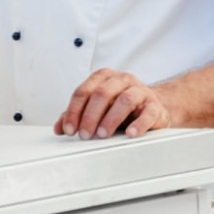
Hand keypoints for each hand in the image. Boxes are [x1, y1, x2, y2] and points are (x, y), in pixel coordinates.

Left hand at [54, 68, 172, 139]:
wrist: (152, 107)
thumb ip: (77, 115)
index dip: (74, 111)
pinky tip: (130, 134)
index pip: (84, 91)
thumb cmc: (120, 107)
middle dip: (90, 116)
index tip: (69, 130)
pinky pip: (147, 112)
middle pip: (102, 93)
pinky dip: (138, 124)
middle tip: (85, 135)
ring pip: (125, 99)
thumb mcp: (97, 108)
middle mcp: (121, 80)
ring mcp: (139, 90)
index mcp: (104, 77)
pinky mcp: (154, 105)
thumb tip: (59, 128)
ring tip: (103, 134)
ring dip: (111, 118)